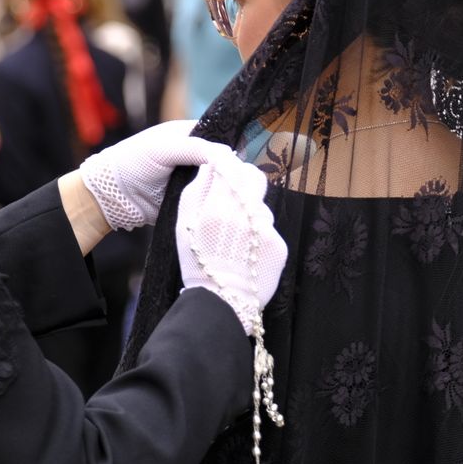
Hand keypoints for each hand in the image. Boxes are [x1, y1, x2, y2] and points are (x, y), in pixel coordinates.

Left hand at [79, 120, 233, 230]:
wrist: (112, 196)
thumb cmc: (133, 162)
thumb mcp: (165, 148)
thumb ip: (197, 148)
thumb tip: (229, 156)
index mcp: (188, 135)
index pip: (219, 135)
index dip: (231, 144)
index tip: (242, 157)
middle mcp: (192, 155)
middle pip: (221, 160)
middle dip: (229, 169)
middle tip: (241, 179)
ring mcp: (190, 178)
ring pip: (217, 181)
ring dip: (222, 187)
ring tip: (235, 193)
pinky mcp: (188, 198)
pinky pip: (207, 199)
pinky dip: (213, 202)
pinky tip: (223, 205)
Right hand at [177, 157, 284, 335]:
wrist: (220, 301)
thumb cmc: (197, 262)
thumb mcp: (183, 224)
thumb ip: (196, 190)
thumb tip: (211, 166)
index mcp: (217, 207)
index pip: (230, 165)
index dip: (227, 162)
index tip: (223, 164)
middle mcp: (245, 215)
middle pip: (255, 176)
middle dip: (245, 178)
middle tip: (235, 191)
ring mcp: (265, 230)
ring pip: (262, 205)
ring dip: (251, 212)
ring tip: (236, 235)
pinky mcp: (279, 245)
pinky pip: (269, 229)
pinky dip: (259, 235)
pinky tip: (246, 251)